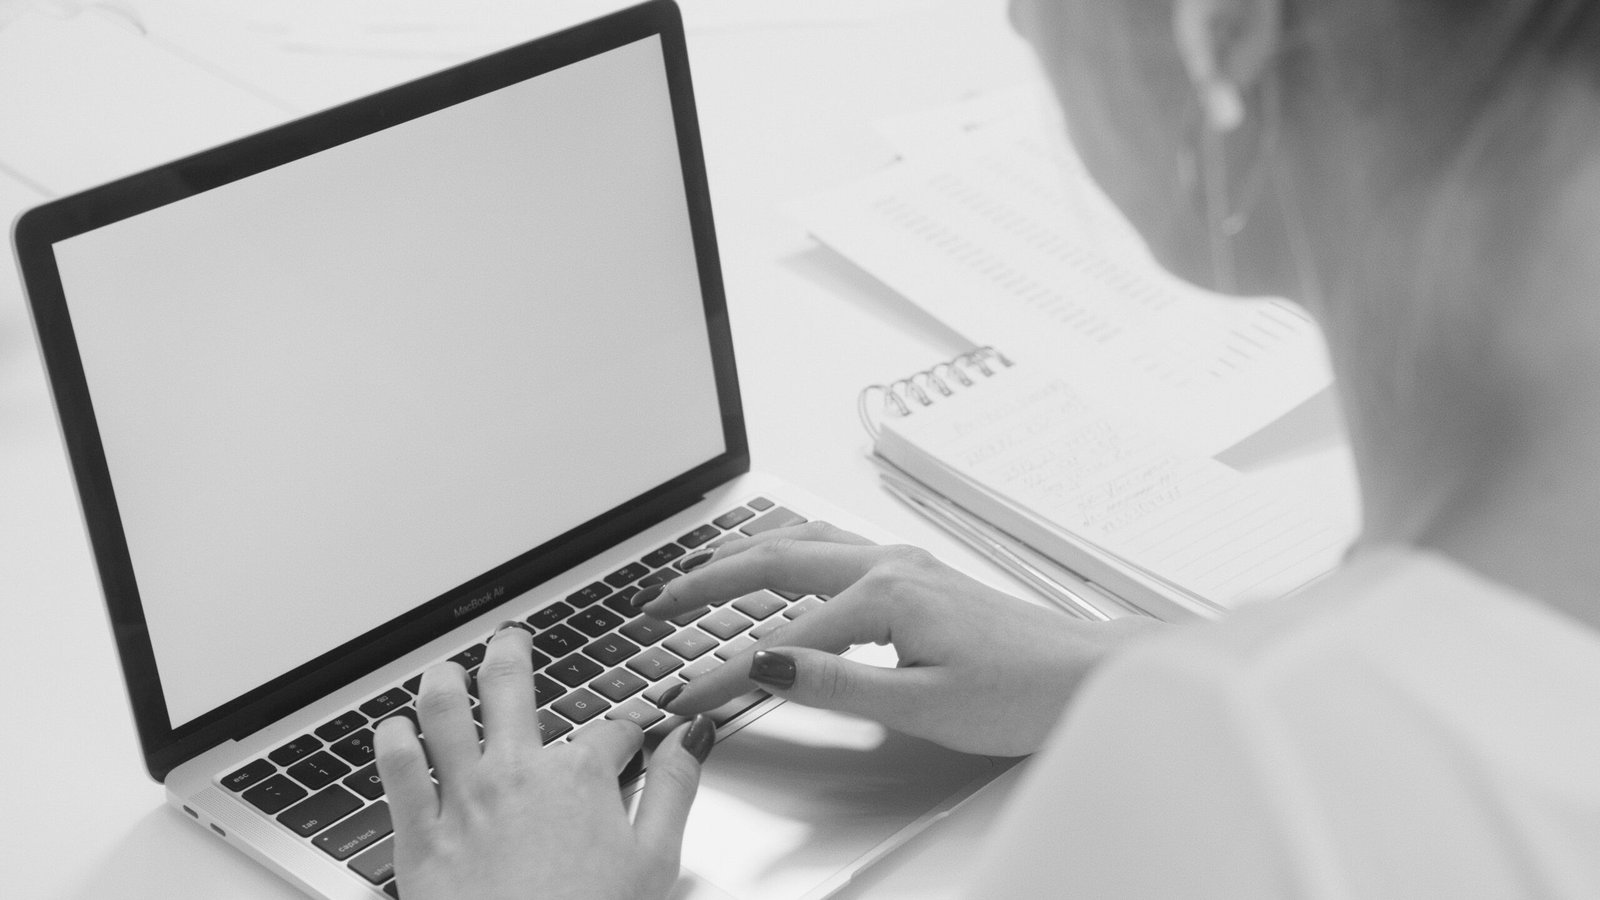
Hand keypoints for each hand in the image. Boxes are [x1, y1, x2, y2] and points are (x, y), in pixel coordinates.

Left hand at [374, 624, 715, 899]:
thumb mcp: (655, 861)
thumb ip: (674, 789)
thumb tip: (694, 737)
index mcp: (580, 778)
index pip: (611, 731)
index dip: (628, 731)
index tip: (632, 739)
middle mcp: (517, 773)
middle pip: (510, 688)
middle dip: (511, 653)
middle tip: (511, 639)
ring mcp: (463, 800)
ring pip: (443, 713)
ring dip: (443, 682)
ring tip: (446, 668)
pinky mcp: (419, 836)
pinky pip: (396, 771)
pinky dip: (393, 741)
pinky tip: (394, 728)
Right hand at [640, 522, 1171, 755]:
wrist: (1090, 676)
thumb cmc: (1022, 692)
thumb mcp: (923, 704)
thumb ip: (835, 681)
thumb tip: (764, 660)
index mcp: (885, 595)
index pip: (780, 640)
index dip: (724, 673)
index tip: (684, 696)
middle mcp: (889, 565)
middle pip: (775, 559)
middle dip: (708, 579)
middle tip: (657, 602)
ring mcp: (904, 563)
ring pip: (803, 541)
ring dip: (744, 554)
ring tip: (700, 573)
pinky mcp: (917, 575)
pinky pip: (832, 546)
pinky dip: (787, 549)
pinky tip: (781, 560)